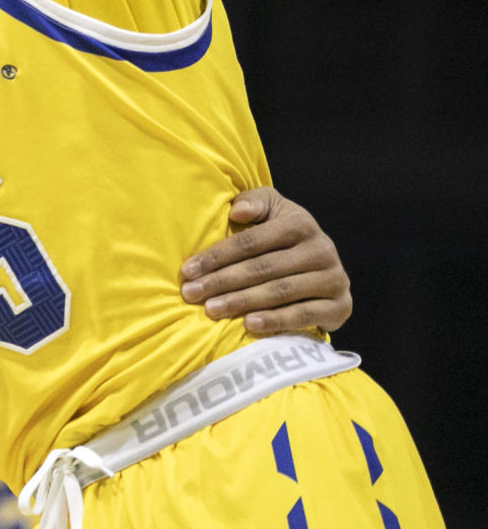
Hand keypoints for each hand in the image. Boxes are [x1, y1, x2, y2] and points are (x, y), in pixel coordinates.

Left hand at [180, 187, 351, 334]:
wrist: (323, 267)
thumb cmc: (283, 236)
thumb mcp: (271, 210)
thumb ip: (254, 203)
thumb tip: (237, 211)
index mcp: (300, 224)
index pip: (250, 242)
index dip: (217, 256)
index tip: (187, 271)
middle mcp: (321, 249)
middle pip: (262, 268)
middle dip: (222, 282)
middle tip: (191, 294)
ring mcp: (334, 279)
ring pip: (280, 292)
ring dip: (242, 302)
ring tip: (211, 310)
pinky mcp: (341, 306)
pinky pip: (304, 315)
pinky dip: (276, 321)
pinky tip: (249, 325)